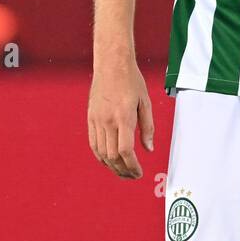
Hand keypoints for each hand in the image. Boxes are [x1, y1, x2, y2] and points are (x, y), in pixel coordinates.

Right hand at [88, 58, 153, 178]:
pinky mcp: (91, 118)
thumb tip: (149, 149)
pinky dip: (101, 156)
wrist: (111, 64)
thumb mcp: (145, 103)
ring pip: (101, 153)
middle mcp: (108, 120)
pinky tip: (109, 161)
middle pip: (113, 156)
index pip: (125, 150)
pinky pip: (93, 143)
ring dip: (112, 166)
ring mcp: (97, 120)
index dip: (132, 166)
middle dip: (123, 170)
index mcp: (124, 117)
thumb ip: (148, 128)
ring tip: (122, 172)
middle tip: (132, 176)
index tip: (139, 172)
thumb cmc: (131, 81)